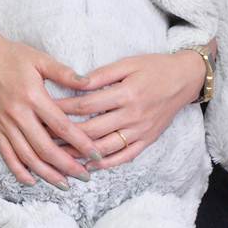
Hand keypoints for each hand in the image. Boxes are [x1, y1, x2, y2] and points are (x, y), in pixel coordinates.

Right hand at [0, 26, 103, 189]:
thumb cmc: (15, 57)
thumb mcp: (41, 59)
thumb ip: (64, 73)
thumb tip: (89, 83)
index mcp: (33, 96)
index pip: (61, 126)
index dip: (80, 142)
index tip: (95, 154)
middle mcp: (17, 114)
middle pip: (45, 147)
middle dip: (67, 165)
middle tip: (85, 176)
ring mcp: (4, 124)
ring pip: (27, 156)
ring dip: (46, 174)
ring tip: (65, 184)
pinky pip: (7, 155)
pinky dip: (19, 171)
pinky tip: (33, 181)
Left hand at [48, 48, 207, 170]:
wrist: (186, 79)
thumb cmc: (154, 67)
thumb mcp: (128, 63)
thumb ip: (101, 74)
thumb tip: (75, 82)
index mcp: (126, 93)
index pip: (86, 105)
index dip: (62, 109)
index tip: (43, 110)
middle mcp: (133, 115)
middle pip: (91, 130)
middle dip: (64, 134)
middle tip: (42, 136)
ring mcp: (141, 131)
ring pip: (104, 147)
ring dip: (79, 153)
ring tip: (57, 154)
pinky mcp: (147, 140)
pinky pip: (124, 156)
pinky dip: (106, 163)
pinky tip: (88, 165)